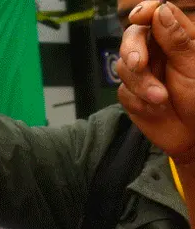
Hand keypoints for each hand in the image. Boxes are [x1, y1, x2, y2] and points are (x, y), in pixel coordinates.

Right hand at [117, 1, 194, 163]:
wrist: (192, 134)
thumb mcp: (192, 65)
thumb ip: (175, 39)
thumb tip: (159, 11)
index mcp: (175, 38)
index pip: (156, 14)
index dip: (144, 12)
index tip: (138, 16)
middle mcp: (156, 51)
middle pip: (132, 37)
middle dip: (133, 51)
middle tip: (140, 65)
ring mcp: (141, 72)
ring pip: (123, 67)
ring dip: (141, 85)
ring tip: (161, 99)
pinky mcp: (130, 93)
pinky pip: (123, 91)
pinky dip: (137, 100)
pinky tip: (155, 107)